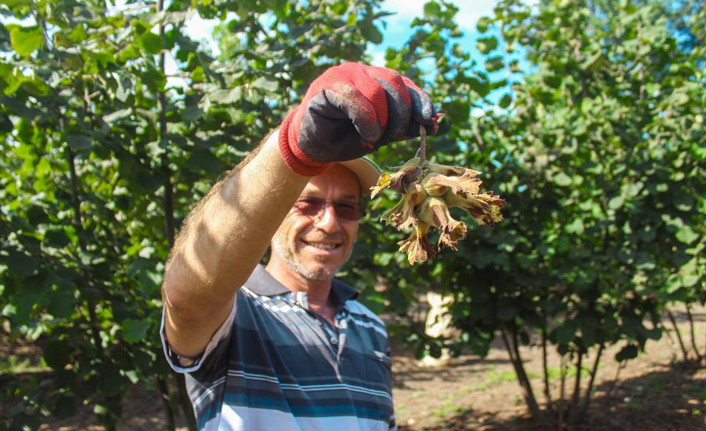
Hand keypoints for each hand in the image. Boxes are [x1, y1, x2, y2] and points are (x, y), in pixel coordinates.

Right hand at [279, 62, 439, 175]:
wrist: (313, 148)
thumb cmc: (347, 138)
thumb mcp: (382, 135)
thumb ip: (406, 128)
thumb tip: (436, 123)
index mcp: (376, 80)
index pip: (405, 83)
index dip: (420, 100)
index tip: (430, 120)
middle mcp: (361, 72)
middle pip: (394, 82)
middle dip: (402, 113)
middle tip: (396, 136)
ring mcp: (342, 76)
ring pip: (376, 89)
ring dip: (382, 120)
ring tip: (375, 139)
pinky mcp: (326, 87)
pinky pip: (353, 98)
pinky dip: (366, 119)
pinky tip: (366, 135)